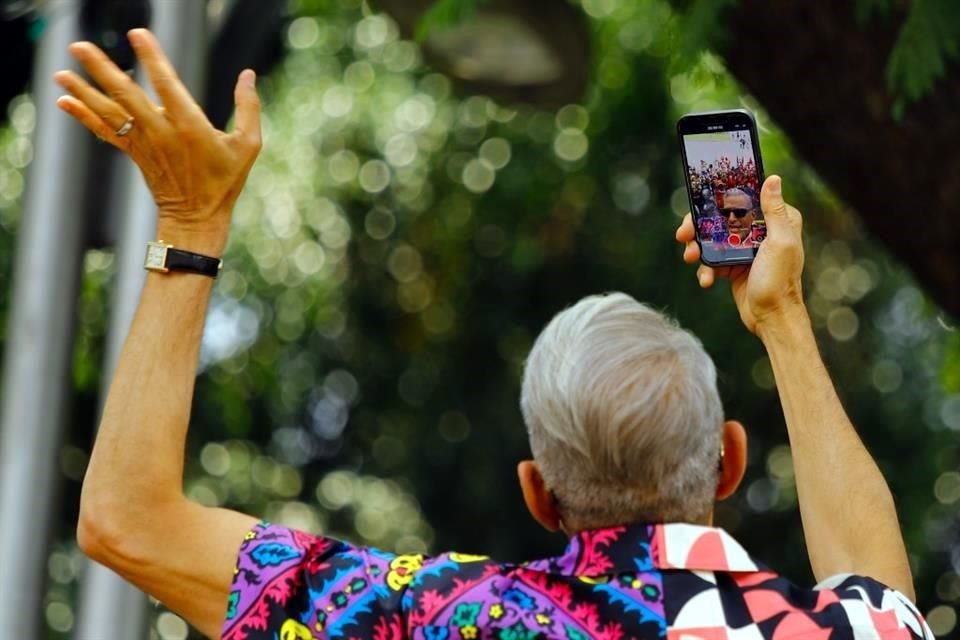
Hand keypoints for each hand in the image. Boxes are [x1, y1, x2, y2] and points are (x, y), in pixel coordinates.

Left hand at [53, 29, 261, 253]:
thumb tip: (249, 74)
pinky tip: (64, 100)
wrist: (197, 217)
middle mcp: (162, 132)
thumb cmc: (225, 181)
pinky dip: (84, 115)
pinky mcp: (134, 153)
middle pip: (126, 95)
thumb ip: (248, 108)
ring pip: (109, 112)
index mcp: (191, 127)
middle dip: (101, 70)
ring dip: (83, 91)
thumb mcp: (248, 146)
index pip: (168, 85)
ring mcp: (144, 143)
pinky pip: (105, 131)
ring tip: (60, 72)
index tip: (139, 34)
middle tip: (79, 47)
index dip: (152, 58)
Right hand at [675, 175, 805, 333]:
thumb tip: (773, 179)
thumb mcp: (780, 242)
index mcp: (777, 221)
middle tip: (683, 234)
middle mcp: (761, 233)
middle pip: (722, 219)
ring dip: (697, 248)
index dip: (720, 200)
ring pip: (713, 240)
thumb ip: (774, 211)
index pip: (744, 200)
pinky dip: (706, 269)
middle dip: (699, 227)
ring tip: (690, 258)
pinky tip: (706, 279)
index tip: (700, 204)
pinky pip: (713, 261)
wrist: (772, 319)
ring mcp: (746, 250)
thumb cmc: (780, 281)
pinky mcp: (734, 267)